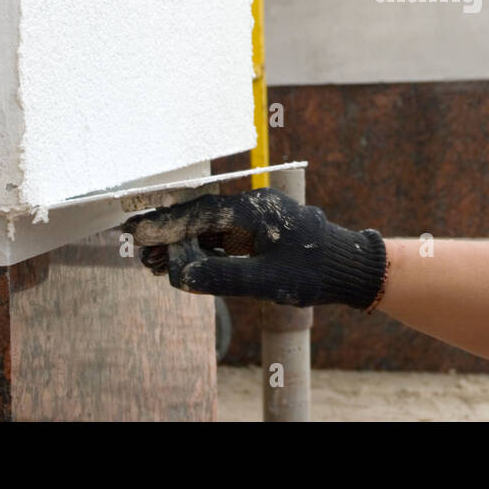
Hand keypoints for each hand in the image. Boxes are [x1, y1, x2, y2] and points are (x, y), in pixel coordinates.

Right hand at [121, 185, 387, 309]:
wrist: (351, 268)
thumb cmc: (314, 272)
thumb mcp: (265, 281)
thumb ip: (221, 276)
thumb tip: (179, 273)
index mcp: (254, 210)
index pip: (200, 214)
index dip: (166, 226)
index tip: (138, 234)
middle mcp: (253, 207)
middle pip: (200, 217)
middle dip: (168, 234)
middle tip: (137, 248)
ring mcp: (257, 218)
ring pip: (210, 228)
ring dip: (182, 244)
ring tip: (152, 262)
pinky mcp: (261, 232)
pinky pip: (224, 237)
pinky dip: (201, 249)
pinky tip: (183, 262)